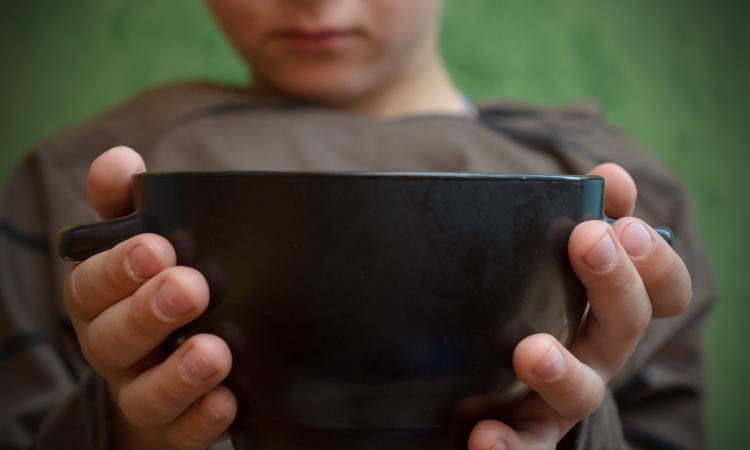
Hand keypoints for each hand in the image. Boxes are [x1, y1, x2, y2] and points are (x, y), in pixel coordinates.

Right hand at [64, 146, 236, 449]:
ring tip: (215, 352)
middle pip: (112, 339)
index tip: (157, 245)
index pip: (91, 285)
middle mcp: (117, 350)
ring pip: (145, 396)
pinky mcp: (176, 431)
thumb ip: (127, 206)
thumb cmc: (157, 297)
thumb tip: (118, 160)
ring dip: (177, 374)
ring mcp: (145, 393)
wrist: (172, 379)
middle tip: (190, 286)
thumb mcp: (141, 248)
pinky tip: (228, 402)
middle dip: (147, 312)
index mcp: (104, 301)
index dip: (118, 267)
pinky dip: (202, 420)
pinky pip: (182, 435)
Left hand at [467, 163, 691, 449]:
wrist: (477, 374)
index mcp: (608, 308)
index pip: (660, 287)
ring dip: (561, 370)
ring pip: (581, 392)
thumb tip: (611, 176)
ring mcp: (559, 396)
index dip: (655, 255)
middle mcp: (595, 353)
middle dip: (615, 281)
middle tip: (592, 239)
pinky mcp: (522, 431)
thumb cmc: (524, 299)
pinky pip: (525, 447)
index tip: (622, 210)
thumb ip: (576, 212)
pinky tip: (484, 433)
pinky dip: (509, 445)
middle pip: (627, 325)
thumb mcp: (548, 254)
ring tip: (532, 351)